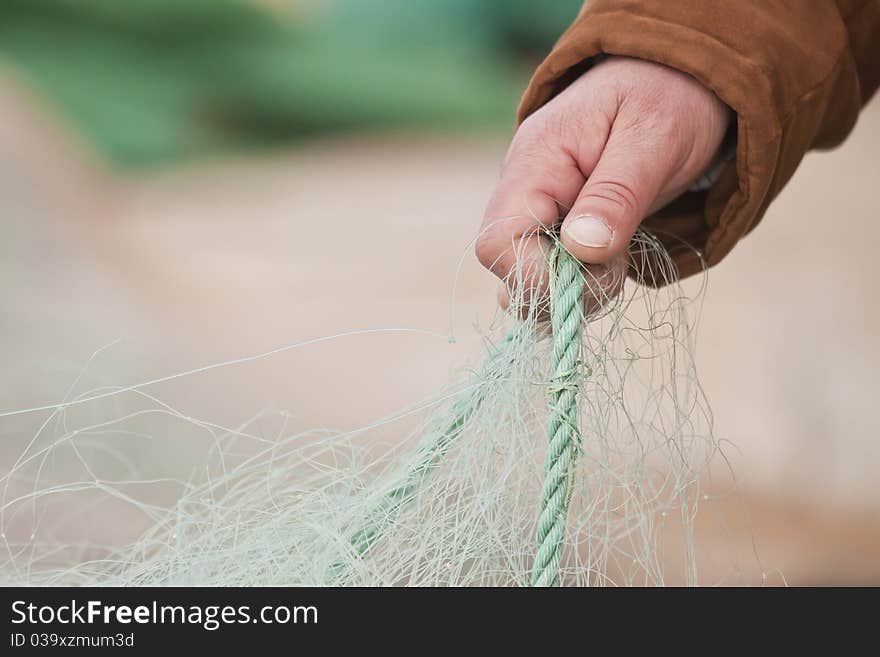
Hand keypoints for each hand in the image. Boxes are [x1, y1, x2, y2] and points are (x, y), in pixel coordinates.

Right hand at [477, 56, 730, 313]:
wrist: (675, 76)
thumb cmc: (667, 98)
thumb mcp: (654, 139)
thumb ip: (616, 194)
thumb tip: (581, 249)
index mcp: (534, 162)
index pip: (497, 244)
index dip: (540, 277)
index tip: (601, 271)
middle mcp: (523, 192)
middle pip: (509, 272)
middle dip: (566, 290)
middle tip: (619, 267)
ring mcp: (537, 214)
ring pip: (530, 282)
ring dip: (576, 292)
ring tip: (619, 261)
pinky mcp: (557, 230)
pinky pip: (552, 276)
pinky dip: (583, 284)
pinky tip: (612, 261)